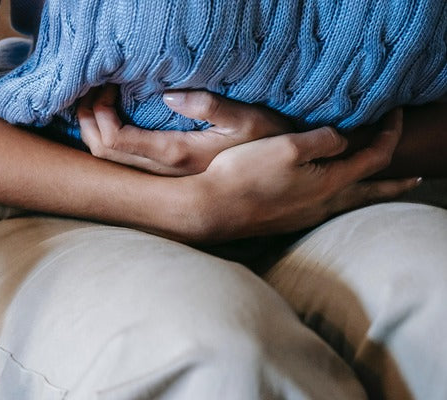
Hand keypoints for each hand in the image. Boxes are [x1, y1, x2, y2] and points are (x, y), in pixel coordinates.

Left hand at [77, 85, 292, 175]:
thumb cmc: (269, 143)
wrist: (282, 179)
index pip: (115, 141)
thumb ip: (210, 106)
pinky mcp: (165, 175)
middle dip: (88, 120)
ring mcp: (162, 177)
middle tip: (92, 89)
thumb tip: (169, 96)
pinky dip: (107, 138)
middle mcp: (162, 172)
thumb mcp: (248, 118)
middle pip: (102, 153)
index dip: (99, 114)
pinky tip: (111, 118)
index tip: (106, 87)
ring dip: (94, 130)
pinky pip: (122, 161)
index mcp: (176, 155)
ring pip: (108, 161)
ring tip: (97, 100)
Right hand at [187, 108, 420, 240]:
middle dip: (395, 183)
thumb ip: (322, 139)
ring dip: (369, 192)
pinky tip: (329, 197)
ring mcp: (305, 216)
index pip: (375, 157)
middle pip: (371, 192)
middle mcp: (324, 204)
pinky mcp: (286, 220)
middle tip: (416, 179)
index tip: (395, 114)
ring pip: (349, 203)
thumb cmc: (245, 175)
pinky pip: (327, 208)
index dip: (390, 133)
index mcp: (330, 183)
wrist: (211, 209)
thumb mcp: (287, 146)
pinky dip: (342, 198)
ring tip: (377, 188)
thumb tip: (341, 139)